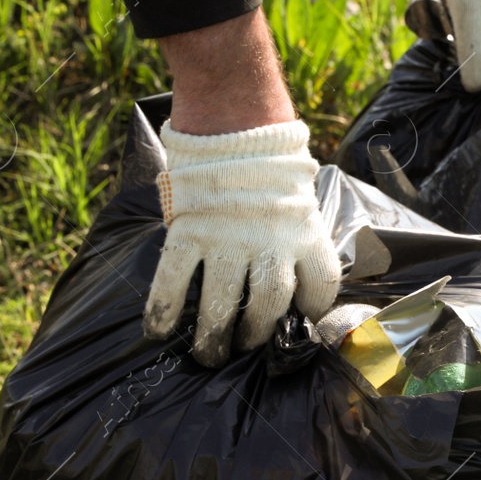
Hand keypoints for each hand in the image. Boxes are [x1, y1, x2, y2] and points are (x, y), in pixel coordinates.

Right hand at [142, 119, 340, 366]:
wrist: (235, 127)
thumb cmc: (271, 171)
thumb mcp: (302, 203)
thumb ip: (301, 241)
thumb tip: (302, 286)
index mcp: (305, 233)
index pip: (321, 285)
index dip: (313, 308)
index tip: (302, 319)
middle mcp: (270, 241)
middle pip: (269, 304)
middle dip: (256, 333)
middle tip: (244, 346)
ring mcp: (228, 238)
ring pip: (222, 301)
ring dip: (214, 334)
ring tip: (210, 353)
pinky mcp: (190, 231)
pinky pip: (174, 279)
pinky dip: (164, 309)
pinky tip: (159, 330)